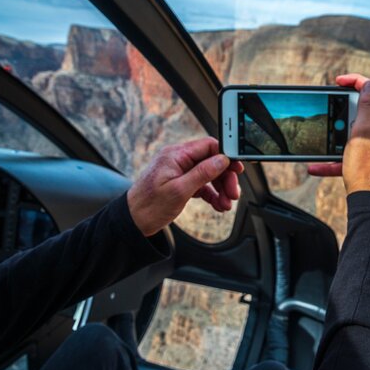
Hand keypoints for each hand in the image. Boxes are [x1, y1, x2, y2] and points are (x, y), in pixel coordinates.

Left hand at [127, 137, 243, 236]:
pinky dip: (212, 194)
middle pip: (212, 161)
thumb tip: (222, 160)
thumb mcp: (179, 190)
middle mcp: (178, 160)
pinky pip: (202, 185)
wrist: (133, 222)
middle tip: (233, 194)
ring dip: (221, 189)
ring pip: (209, 174)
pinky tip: (218, 204)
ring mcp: (180, 171)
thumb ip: (202, 173)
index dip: (226, 157)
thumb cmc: (149, 206)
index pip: (209, 146)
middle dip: (225, 178)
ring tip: (226, 204)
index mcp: (176, 155)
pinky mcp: (181, 183)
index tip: (237, 170)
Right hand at [308, 73, 369, 197]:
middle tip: (330, 108)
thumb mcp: (364, 131)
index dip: (356, 81)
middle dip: (344, 109)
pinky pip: (350, 155)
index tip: (338, 81)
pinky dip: (335, 158)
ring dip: (336, 135)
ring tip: (324, 138)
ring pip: (355, 133)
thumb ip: (367, 105)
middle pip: (365, 110)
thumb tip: (369, 84)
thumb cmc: (367, 169)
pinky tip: (316, 167)